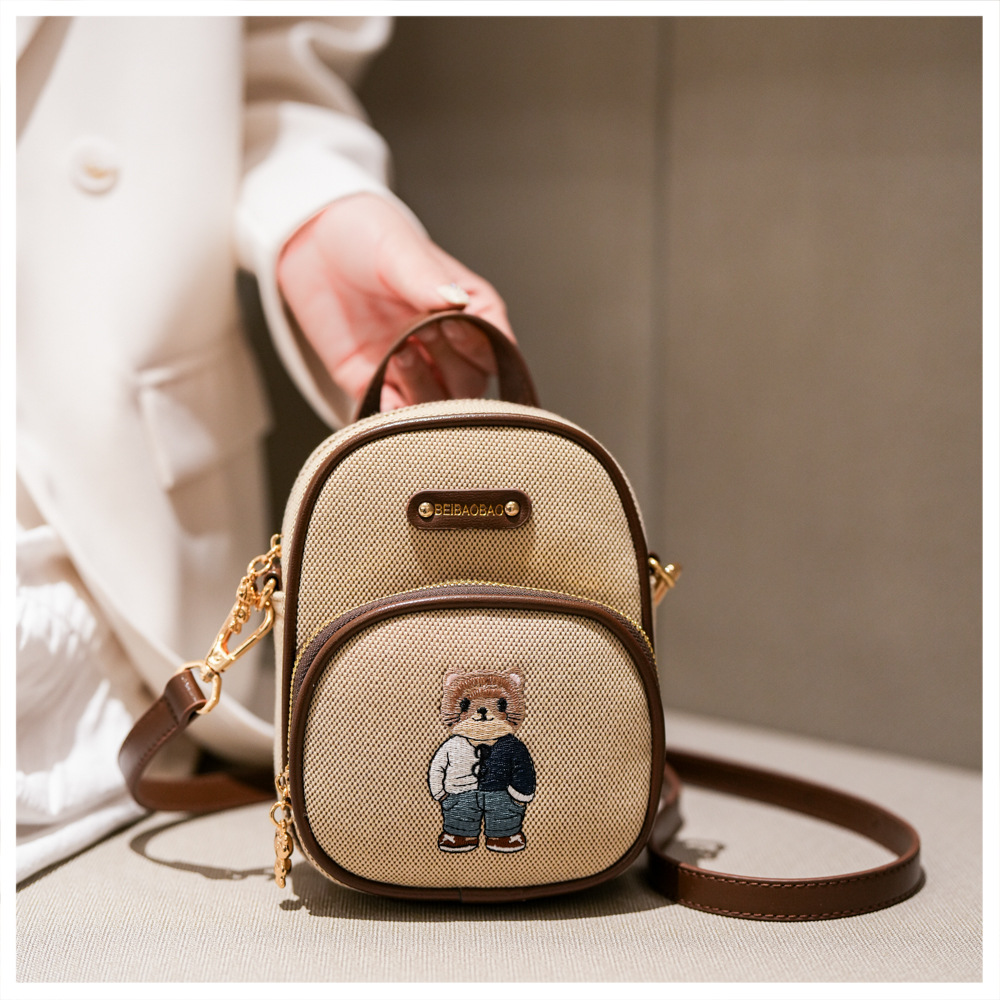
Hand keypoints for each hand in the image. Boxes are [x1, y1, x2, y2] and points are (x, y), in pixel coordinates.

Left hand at [277, 193, 512, 411]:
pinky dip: (392, 414)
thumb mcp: (398, 249)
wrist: (310, 242)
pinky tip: (382, 389)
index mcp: (468, 308)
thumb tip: (454, 301)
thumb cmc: (365, 235)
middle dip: (449, 366)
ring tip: (398, 353)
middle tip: (421, 333)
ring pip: (437, 406)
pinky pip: (393, 415)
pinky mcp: (376, 383)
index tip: (448, 324)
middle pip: (471, 385)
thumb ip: (426, 278)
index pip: (495, 345)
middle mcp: (447, 345)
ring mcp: (414, 367)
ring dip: (422, 390)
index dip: (477, 344)